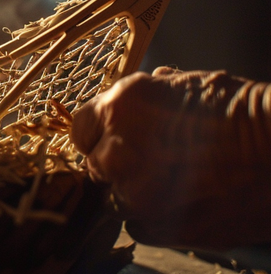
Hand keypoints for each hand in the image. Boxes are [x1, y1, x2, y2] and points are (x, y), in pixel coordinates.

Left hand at [71, 67, 270, 248]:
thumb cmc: (234, 108)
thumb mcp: (179, 84)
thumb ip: (140, 98)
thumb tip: (127, 105)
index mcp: (119, 109)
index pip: (80, 129)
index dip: (96, 133)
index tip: (108, 138)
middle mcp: (118, 152)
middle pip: (94, 165)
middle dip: (112, 162)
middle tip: (142, 159)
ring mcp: (138, 195)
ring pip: (113, 198)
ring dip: (131, 191)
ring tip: (164, 181)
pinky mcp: (162, 229)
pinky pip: (137, 226)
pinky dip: (149, 217)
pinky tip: (176, 201)